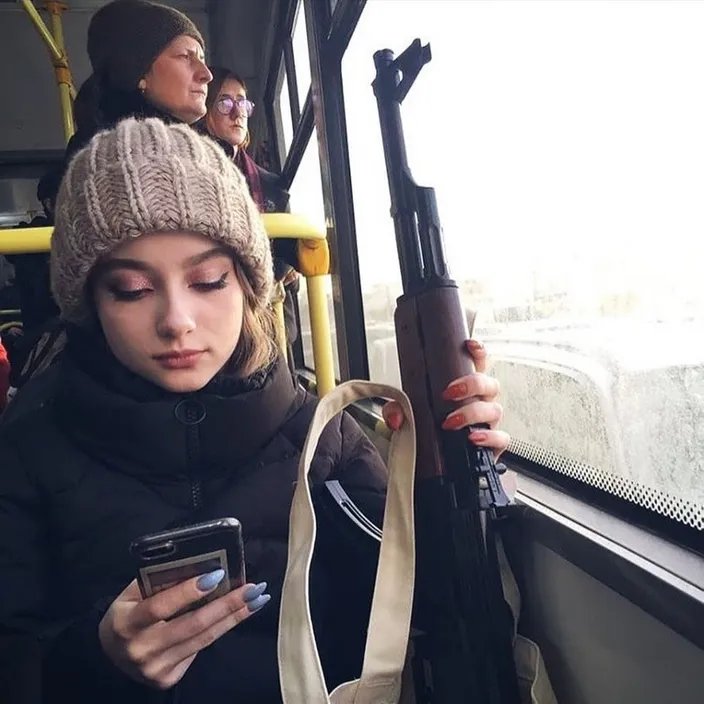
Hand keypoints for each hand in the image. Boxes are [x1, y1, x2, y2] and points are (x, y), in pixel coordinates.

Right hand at [99, 570, 269, 689]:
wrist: (109, 657)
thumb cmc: (127, 614)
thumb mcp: (131, 594)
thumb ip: (158, 580)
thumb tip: (198, 563)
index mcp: (126, 622)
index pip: (161, 606)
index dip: (189, 591)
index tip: (217, 574)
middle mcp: (141, 649)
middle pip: (192, 625)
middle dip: (227, 605)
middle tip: (253, 588)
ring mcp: (155, 668)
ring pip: (203, 639)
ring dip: (234, 617)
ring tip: (257, 598)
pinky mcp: (167, 679)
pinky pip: (200, 650)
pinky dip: (221, 629)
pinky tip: (237, 615)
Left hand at [382, 339, 509, 460]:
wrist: (438, 463)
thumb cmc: (432, 431)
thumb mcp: (410, 415)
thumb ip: (399, 410)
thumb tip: (396, 416)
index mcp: (467, 389)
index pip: (478, 364)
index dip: (479, 352)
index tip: (470, 346)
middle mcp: (481, 402)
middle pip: (490, 384)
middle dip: (472, 384)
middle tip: (449, 392)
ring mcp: (489, 422)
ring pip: (494, 409)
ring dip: (472, 412)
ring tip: (451, 421)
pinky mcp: (493, 444)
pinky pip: (501, 438)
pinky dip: (489, 437)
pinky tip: (472, 438)